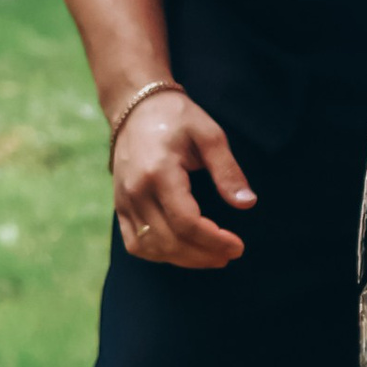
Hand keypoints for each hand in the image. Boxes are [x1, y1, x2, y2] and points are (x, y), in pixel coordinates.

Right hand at [112, 86, 256, 268]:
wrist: (136, 107)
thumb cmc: (177, 117)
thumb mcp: (209, 135)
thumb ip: (227, 170)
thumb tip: (247, 203)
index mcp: (159, 172)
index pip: (186, 222)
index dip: (214, 240)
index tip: (238, 246)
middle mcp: (136, 191)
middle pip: (169, 240)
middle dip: (203, 255)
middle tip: (230, 254)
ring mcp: (124, 200)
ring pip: (150, 247)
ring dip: (183, 259)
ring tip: (211, 256)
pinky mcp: (119, 205)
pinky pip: (135, 242)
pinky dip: (158, 254)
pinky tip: (182, 252)